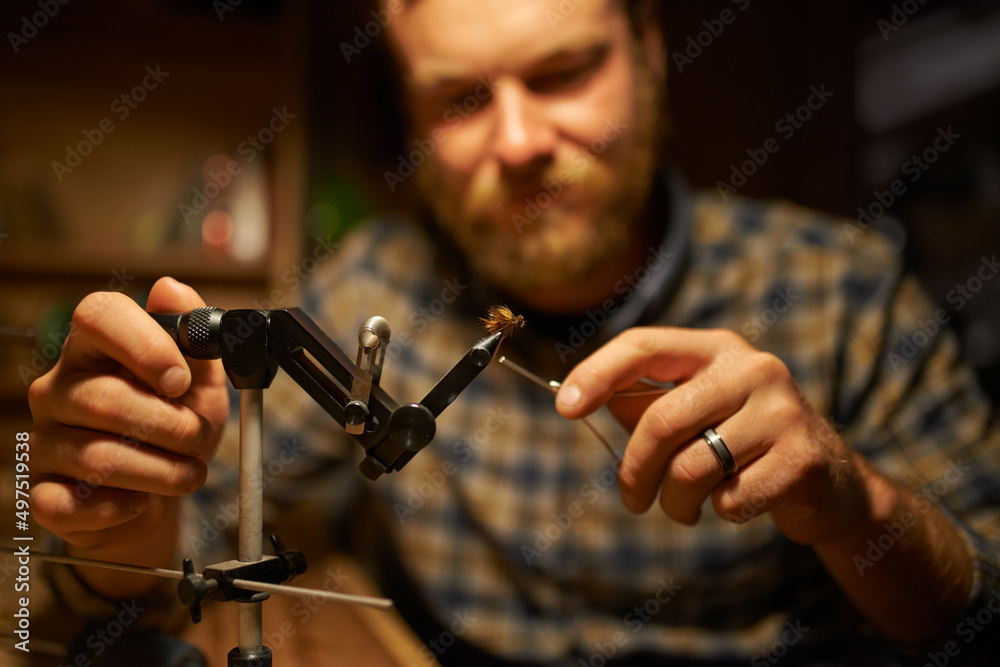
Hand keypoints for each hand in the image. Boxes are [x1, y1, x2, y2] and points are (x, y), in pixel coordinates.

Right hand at [29, 277, 228, 595]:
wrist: (160, 495)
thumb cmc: (176, 430)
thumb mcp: (202, 382)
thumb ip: (196, 336)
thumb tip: (170, 289)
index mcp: (96, 349)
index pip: (97, 315)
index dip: (144, 345)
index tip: (181, 380)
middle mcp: (59, 388)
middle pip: (105, 400)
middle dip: (172, 427)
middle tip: (199, 439)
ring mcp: (44, 440)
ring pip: (99, 457)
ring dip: (163, 472)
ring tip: (188, 472)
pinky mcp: (43, 492)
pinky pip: (72, 504)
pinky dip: (120, 506)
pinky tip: (139, 500)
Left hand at [555, 327, 865, 546]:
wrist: (829, 484)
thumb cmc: (741, 445)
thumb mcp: (695, 414)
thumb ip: (643, 404)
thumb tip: (580, 398)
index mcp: (716, 349)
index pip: (644, 347)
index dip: (598, 374)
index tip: (564, 408)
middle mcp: (752, 368)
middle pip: (659, 421)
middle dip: (635, 471)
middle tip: (632, 500)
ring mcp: (782, 410)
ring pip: (690, 467)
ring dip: (674, 503)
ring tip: (683, 508)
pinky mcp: (801, 457)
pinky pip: (730, 498)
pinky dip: (721, 512)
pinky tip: (737, 503)